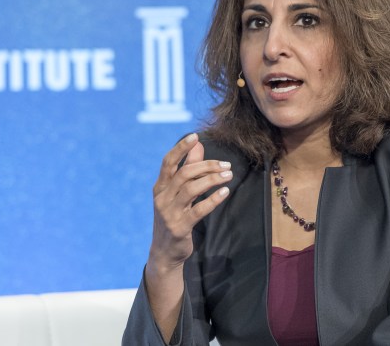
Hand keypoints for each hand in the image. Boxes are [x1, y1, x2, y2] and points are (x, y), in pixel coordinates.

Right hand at [148, 133, 231, 271]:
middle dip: (206, 166)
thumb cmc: (173, 217)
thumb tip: (198, 145)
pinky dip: (213, 199)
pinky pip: (198, 210)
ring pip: (191, 189)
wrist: (164, 252)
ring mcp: (169, 213)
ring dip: (211, 179)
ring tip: (229, 175)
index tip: (195, 136)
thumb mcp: (177, 193)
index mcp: (160, 187)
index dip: (180, 148)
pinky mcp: (180, 227)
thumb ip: (187, 168)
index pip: (168, 162)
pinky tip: (224, 192)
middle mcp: (162, 198)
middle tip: (226, 165)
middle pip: (184, 174)